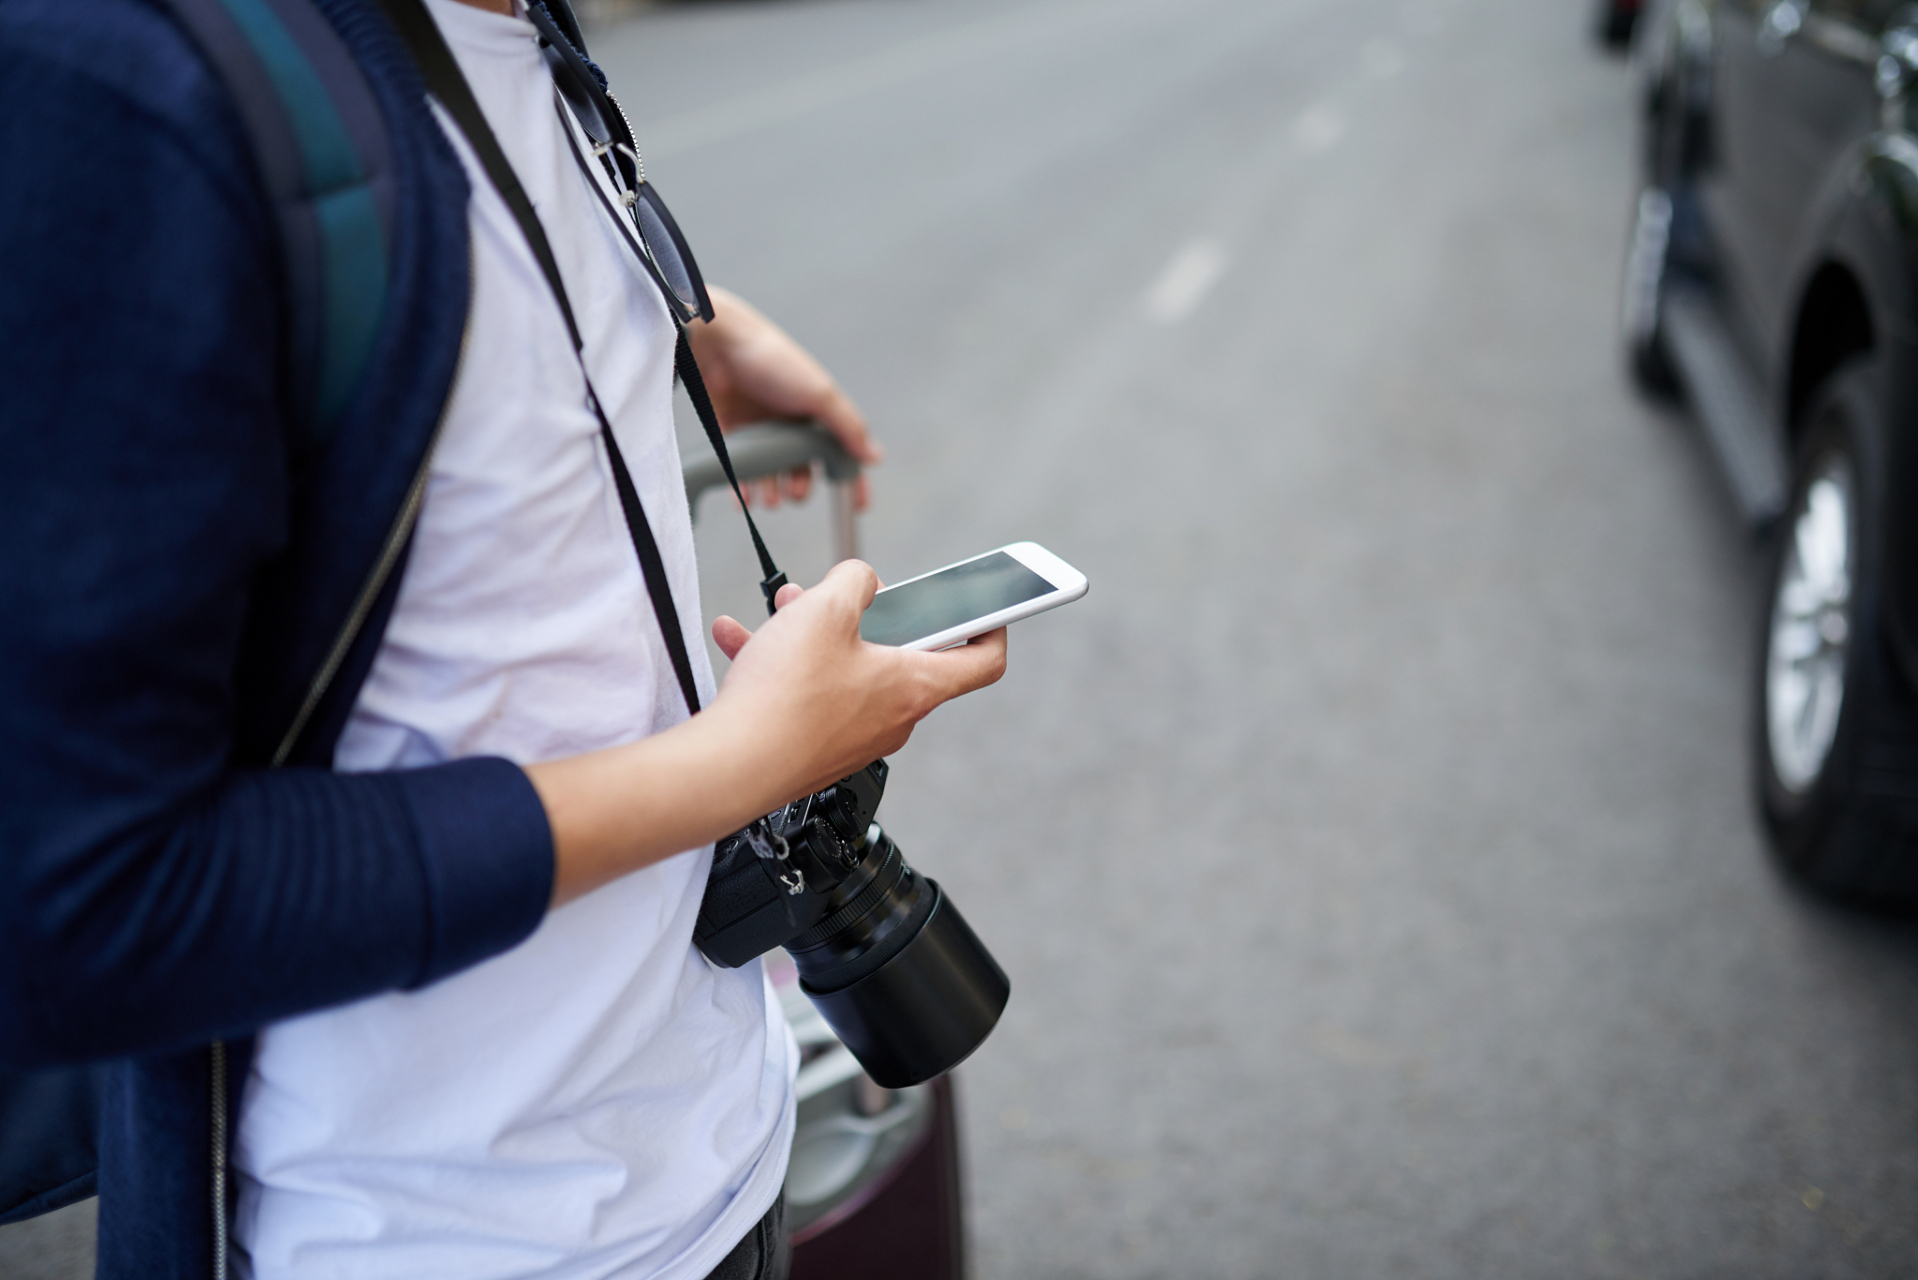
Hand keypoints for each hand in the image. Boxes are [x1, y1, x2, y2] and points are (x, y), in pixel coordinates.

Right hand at [529, 562, 1004, 906]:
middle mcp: (892, 718)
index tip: (989, 608)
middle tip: (833, 595)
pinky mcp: (814, 747)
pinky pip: (807, 694)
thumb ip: (855, 580)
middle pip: (898, 654)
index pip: (981, 661)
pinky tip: (741, 639)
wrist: (731, 767)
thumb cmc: (786, 701)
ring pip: (844, 669)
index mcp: (914, 686)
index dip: (992, 628)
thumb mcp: (826, 610)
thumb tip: (862, 581)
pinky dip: (781, 663)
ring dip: (813, 634)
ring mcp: (853, 737)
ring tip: (780, 612)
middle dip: (864, 615)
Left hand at [684, 286, 880, 509]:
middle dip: (802, 486)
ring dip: (772, 490)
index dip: (851, 478)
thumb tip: (875, 457)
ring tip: (768, 499)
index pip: (842, 450)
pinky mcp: (732, 429)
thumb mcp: (820, 393)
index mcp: (818, 410)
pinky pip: (740, 466)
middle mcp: (791, 419)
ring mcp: (761, 425)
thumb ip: (848, 427)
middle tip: (795, 495)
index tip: (856, 506)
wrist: (718, 343)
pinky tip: (743, 499)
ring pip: (772, 470)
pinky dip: (743, 486)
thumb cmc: (773, 361)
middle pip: (803, 466)